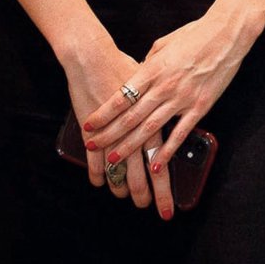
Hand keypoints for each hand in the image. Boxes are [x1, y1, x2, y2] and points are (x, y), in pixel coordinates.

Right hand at [60, 40, 176, 216]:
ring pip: (120, 167)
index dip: (165, 184)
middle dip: (145, 193)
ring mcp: (113, 131)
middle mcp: (137, 127)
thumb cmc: (125, 62)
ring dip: (121, 185)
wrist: (94, 55)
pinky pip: (95, 158)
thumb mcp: (154, 80)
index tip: (169, 204)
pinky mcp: (93, 129)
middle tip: (148, 208)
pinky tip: (98, 183)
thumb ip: (162, 99)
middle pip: (143, 169)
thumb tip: (171, 106)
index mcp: (157, 115)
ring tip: (123, 198)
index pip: (164, 158)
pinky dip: (96, 171)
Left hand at [78, 7, 260, 221]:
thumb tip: (137, 75)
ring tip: (114, 159)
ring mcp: (182, 99)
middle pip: (130, 117)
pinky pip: (180, 134)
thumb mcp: (163, 44)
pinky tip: (155, 164)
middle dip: (109, 134)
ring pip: (150, 129)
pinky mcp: (200, 107)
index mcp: (151, 70)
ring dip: (130, 146)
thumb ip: (148, 63)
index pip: (120, 98)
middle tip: (93, 146)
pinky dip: (167, 151)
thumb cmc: (194, 35)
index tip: (88, 126)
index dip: (102, 114)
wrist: (226, 34)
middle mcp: (163, 87)